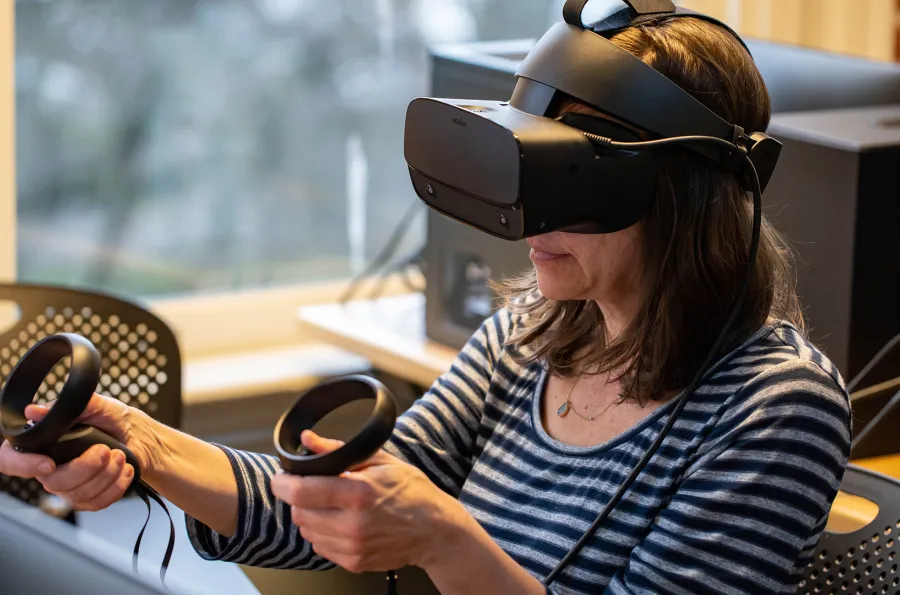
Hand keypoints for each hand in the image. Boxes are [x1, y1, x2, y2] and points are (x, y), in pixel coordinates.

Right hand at [0, 393, 159, 510]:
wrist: (143, 437)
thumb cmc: (116, 419)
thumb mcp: (98, 405)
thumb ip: (70, 407)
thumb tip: (35, 410)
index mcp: (44, 442)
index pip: (10, 459)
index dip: (22, 465)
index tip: (48, 463)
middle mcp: (50, 466)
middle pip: (52, 482)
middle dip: (84, 467)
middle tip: (106, 450)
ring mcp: (68, 485)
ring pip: (76, 495)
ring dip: (105, 475)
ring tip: (120, 455)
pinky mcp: (88, 498)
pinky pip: (95, 503)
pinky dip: (115, 487)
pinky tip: (124, 470)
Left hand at [271, 431, 466, 573]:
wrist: (436, 530)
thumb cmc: (412, 491)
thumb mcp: (380, 460)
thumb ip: (338, 449)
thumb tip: (308, 439)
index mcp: (359, 493)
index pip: (301, 492)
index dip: (283, 483)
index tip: (281, 478)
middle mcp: (353, 524)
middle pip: (299, 513)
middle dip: (299, 498)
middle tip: (313, 488)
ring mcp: (353, 547)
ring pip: (307, 531)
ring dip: (311, 516)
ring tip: (332, 505)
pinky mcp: (354, 562)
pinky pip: (320, 547)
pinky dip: (323, 533)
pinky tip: (342, 522)